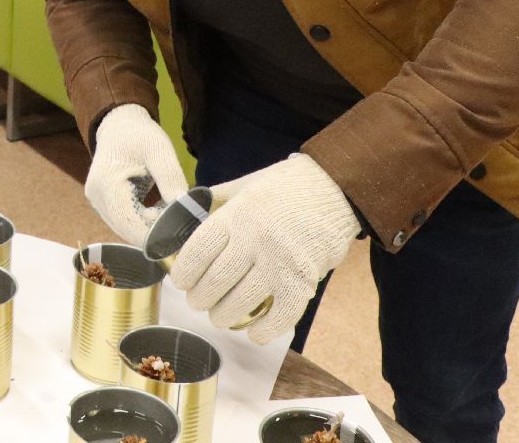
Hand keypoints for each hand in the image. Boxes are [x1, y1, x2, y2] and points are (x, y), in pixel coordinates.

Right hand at [84, 105, 188, 244]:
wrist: (120, 126)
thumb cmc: (140, 135)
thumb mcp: (159, 150)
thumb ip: (170, 178)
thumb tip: (184, 209)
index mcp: (107, 184)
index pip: (131, 223)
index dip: (156, 233)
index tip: (182, 230)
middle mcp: (97, 198)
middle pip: (128, 230)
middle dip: (155, 231)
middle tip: (180, 220)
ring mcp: (97, 203)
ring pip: (126, 230)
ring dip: (149, 228)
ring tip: (168, 211)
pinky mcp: (102, 205)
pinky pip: (124, 223)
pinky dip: (143, 222)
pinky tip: (157, 210)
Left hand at [169, 153, 359, 344]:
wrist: (337, 188)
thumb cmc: (287, 186)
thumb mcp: (245, 185)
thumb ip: (217, 201)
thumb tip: (184, 213)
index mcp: (237, 214)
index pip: (198, 252)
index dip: (184, 273)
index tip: (181, 282)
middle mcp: (255, 239)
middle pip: (215, 282)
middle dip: (201, 299)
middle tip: (198, 303)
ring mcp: (280, 262)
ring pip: (241, 303)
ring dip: (224, 316)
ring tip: (220, 317)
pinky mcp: (304, 281)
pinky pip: (280, 316)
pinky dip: (265, 330)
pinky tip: (255, 333)